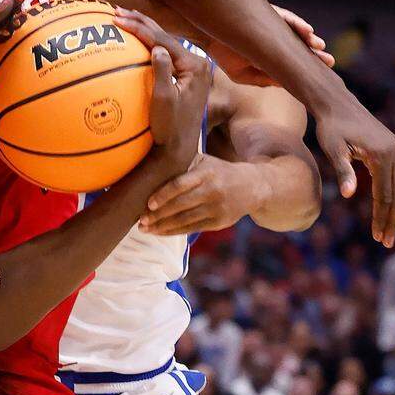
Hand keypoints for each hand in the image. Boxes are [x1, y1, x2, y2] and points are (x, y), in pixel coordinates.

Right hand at [114, 8, 209, 170]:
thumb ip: (162, 73)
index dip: (139, 28)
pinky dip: (149, 43)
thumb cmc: (169, 127)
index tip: (118, 20)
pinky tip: (136, 39)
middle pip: (165, 35)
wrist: (179, 147)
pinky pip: (165, 52)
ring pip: (165, 41)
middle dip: (141, 22)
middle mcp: (195, 63)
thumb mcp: (164, 101)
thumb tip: (157, 48)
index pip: (163, 39)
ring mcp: (190, 69)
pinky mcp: (184, 75)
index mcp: (193, 65)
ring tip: (125, 17)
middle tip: (118, 12)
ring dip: (144, 29)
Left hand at [139, 155, 262, 234]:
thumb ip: (183, 164)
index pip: (181, 184)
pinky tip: (160, 232)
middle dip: (158, 215)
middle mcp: (212, 191)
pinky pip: (193, 229)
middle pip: (181, 205)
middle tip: (140, 221)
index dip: (163, 194)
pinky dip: (174, 232)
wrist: (253, 186)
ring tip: (145, 229)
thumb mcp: (205, 161)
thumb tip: (151, 168)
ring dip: (162, 227)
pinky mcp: (219, 222)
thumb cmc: (219, 171)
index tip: (148, 203)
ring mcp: (217, 208)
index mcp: (206, 173)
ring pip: (185, 220)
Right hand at [210, 5, 333, 86]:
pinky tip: (307, 31)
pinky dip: (297, 23)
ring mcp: (271, 24)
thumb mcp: (243, 74)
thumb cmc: (223, 53)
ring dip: (309, 38)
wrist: (206, 34)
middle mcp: (273, 36)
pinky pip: (285, 16)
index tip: (324, 75)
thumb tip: (283, 84)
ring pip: (295, 30)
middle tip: (329, 62)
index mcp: (271, 51)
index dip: (308, 66)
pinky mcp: (265, 12)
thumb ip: (263, 79)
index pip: (294, 60)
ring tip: (319, 46)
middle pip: (299, 45)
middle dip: (315, 53)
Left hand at [315, 97, 394, 246]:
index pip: (385, 195)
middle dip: (394, 220)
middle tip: (387, 243)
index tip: (377, 237)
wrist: (338, 104)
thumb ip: (343, 170)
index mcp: (382, 155)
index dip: (382, 217)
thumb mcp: (333, 148)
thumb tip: (349, 195)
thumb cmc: (330, 127)